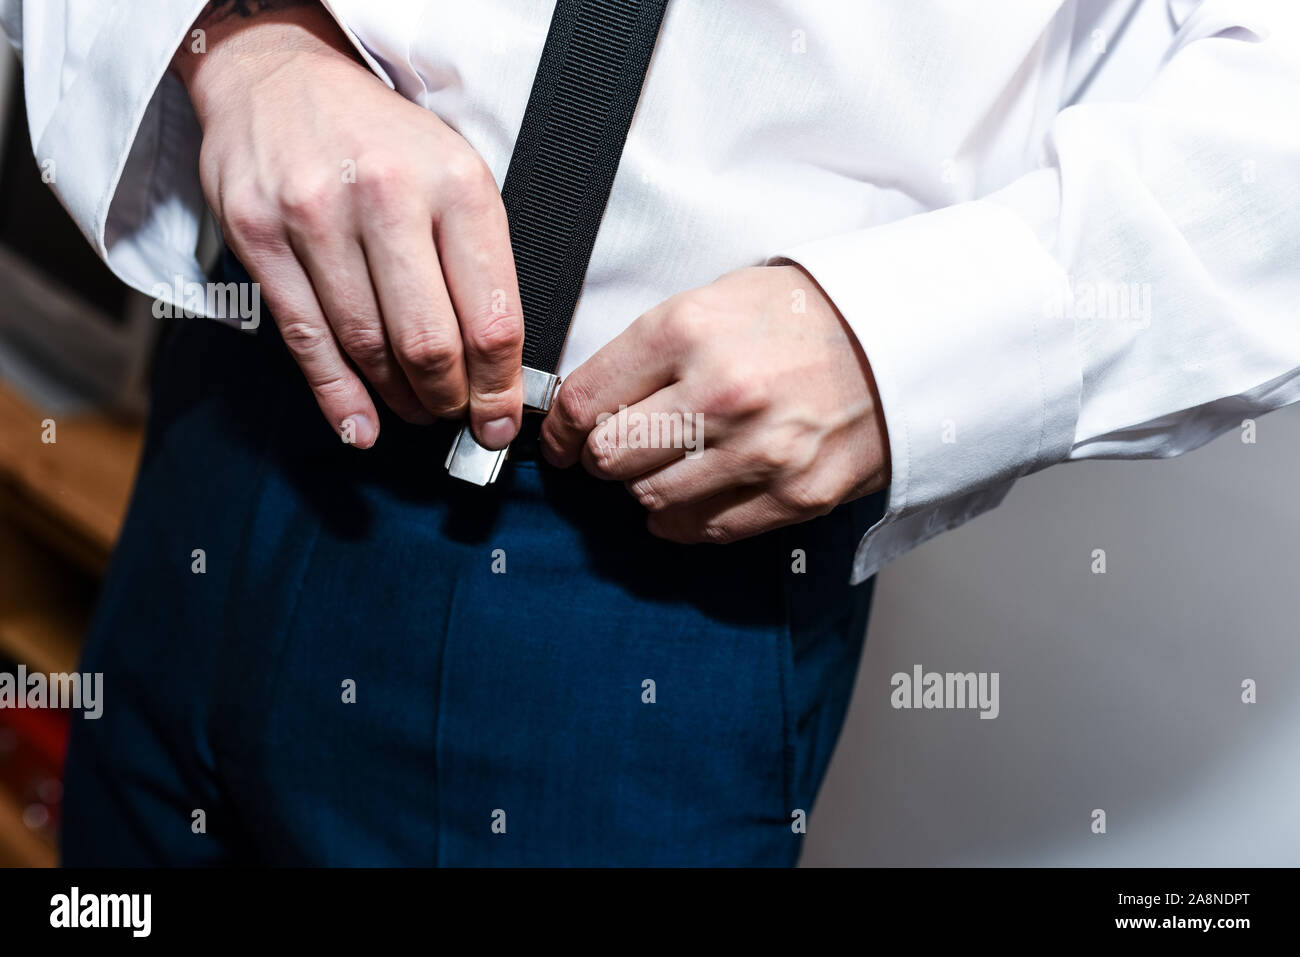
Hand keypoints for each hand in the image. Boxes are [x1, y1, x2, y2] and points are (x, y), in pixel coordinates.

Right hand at [172, 2, 522, 448]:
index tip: (499, 420)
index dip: (499, 386)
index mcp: (456, 183)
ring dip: (397, 398)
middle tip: (454, 416)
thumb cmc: (382, 140)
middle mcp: (386, 195)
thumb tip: (496, 366)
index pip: (491, 315)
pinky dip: (338, 396)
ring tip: (414, 410)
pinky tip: (360, 425)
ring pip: (367, 346)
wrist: (280, 78)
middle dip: (448, 399)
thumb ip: (477, 264)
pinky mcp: (259, 236)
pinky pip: (306, 339)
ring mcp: (315, 216)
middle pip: (428, 342)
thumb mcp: (455, 175)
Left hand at [540, 265, 889, 542]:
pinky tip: (696, 492)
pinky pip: (704, 529)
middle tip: (616, 448)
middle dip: (601, 457)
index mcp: (688, 331)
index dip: (559, 428)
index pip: (585, 401)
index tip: (561, 437)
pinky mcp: (793, 496)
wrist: (904, 339)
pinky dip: (685, 518)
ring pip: (650, 500)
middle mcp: (720, 394)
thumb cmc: (804, 316)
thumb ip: (649, 351)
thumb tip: (589, 404)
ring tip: (665, 466)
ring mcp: (760, 451)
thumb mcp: (715, 299)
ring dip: (645, 488)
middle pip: (609, 458)